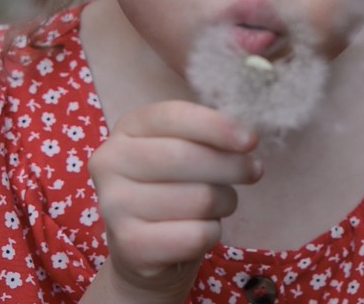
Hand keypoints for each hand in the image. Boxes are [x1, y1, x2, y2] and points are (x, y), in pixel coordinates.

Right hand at [87, 101, 261, 302]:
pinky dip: (212, 233)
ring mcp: (114, 206)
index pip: (172, 116)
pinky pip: (196, 236)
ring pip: (199, 199)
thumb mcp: (186, 150)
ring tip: (218, 205)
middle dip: (232, 166)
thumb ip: (209, 138)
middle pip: (185, 156)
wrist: (144, 247)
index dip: (216, 126)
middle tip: (253, 172)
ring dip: (225, 202)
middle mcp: (110, 163)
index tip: (251, 140)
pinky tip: (200, 230)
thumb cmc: (174, 187)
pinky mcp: (129, 245)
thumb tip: (246, 141)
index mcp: (128, 130)